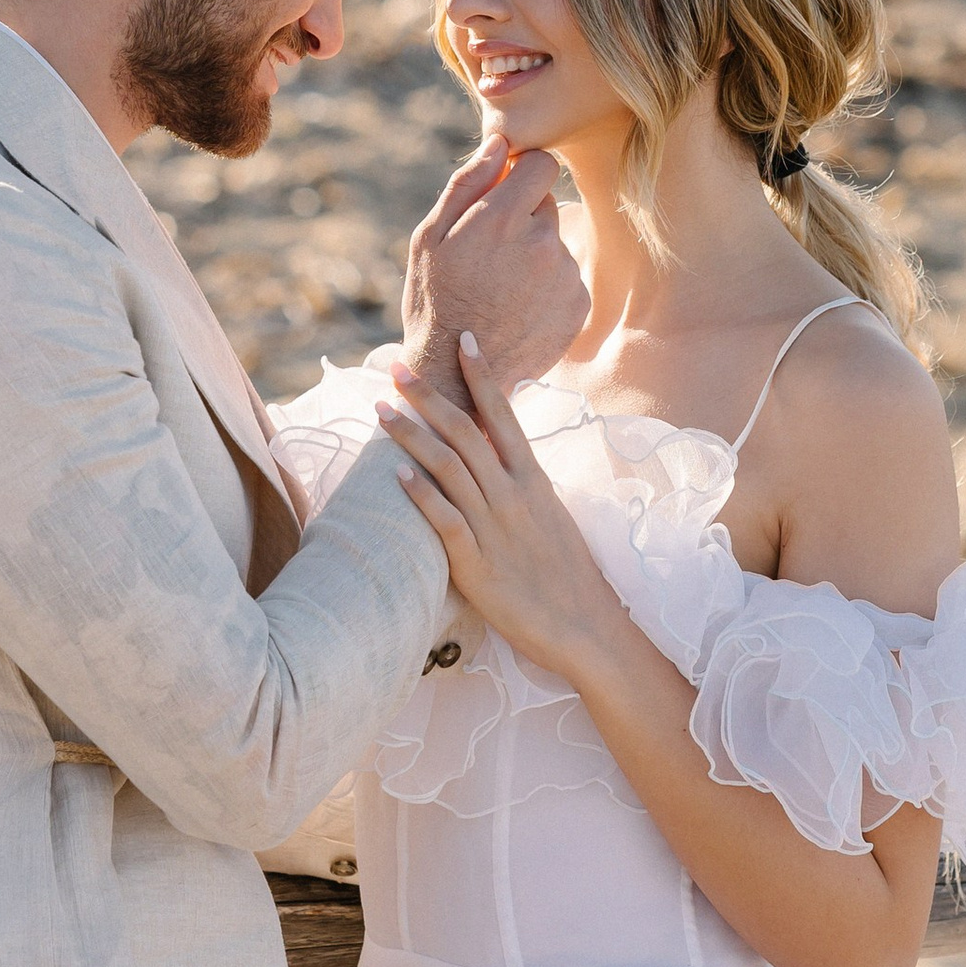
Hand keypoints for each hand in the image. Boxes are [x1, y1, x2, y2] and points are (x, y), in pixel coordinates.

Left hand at [380, 342, 632, 685]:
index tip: (463, 340)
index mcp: (533, 480)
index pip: (503, 415)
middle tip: (395, 368)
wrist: (584, 626)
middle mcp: (513, 496)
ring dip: (412, 435)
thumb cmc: (566, 572)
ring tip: (381, 411)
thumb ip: (521, 480)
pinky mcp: (476, 564)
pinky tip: (396, 473)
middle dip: (428, 397)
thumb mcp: (550, 512)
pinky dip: (421, 495)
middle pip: (464, 433)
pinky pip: (445, 521)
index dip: (482, 376)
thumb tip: (496, 450)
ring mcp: (494, 528)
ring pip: (448, 468)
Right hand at [400, 140, 584, 406]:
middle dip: (522, 216)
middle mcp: (541, 242)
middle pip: (546, 202)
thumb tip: (498, 142)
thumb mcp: (429, 239)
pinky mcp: (579, 303)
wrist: (458, 379)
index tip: (506, 191)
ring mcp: (564, 275)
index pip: (541, 163)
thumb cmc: (434, 302)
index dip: (522, 173)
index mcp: (500, 219)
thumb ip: (467, 184)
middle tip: (490, 255)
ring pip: (555, 240)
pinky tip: (520, 308)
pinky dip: (548, 286)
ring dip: (535, 253)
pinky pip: (566, 275)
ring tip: (502, 288)